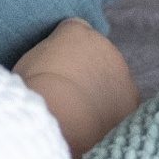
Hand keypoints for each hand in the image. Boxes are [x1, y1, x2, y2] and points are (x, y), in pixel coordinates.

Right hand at [13, 18, 138, 158]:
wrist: (61, 116)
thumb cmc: (35, 91)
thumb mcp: (27, 65)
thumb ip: (43, 60)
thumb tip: (45, 70)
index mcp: (74, 30)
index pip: (73, 30)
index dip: (66, 50)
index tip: (57, 68)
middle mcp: (103, 45)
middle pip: (96, 56)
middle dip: (86, 73)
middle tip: (68, 96)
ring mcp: (121, 73)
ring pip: (112, 81)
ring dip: (101, 93)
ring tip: (80, 116)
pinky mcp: (131, 100)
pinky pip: (121, 105)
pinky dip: (111, 114)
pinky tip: (95, 128)